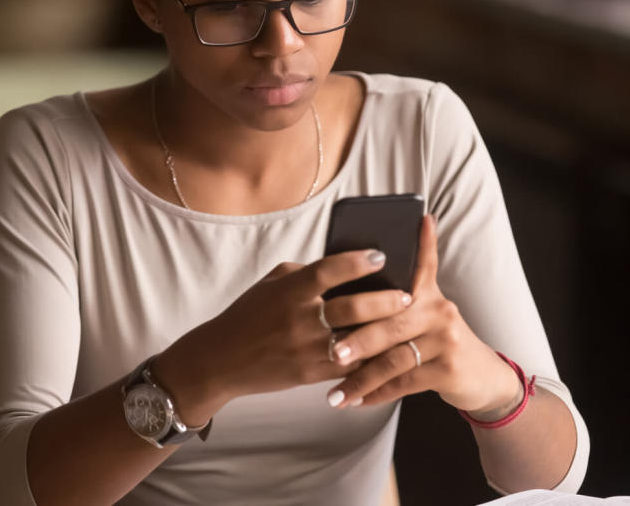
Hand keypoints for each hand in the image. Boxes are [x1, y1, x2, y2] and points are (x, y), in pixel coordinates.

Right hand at [154, 248, 413, 423]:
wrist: (221, 360)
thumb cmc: (249, 315)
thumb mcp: (271, 284)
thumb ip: (304, 274)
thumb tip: (343, 265)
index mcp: (289, 290)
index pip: (329, 270)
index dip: (357, 261)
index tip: (381, 256)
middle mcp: (299, 319)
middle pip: (352, 307)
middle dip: (385, 301)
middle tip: (408, 295)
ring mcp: (305, 349)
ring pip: (356, 340)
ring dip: (384, 332)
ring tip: (405, 324)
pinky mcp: (309, 374)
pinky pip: (348, 367)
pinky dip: (369, 359)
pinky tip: (388, 352)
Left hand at [322, 215, 521, 415]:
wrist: (480, 376)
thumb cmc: (436, 343)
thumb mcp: (424, 314)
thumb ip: (394, 301)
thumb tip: (349, 287)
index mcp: (427, 293)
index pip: (422, 262)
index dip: (421, 241)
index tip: (417, 219)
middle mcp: (439, 310)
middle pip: (390, 322)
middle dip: (357, 339)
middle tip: (330, 352)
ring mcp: (446, 339)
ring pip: (394, 358)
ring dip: (361, 378)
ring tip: (335, 393)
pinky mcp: (449, 368)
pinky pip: (405, 382)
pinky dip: (378, 394)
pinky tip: (357, 402)